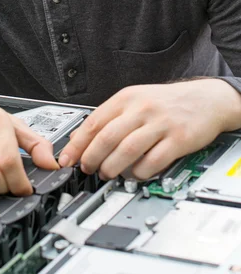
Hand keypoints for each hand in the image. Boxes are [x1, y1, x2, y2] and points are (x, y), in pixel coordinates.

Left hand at [58, 78, 240, 180]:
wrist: (205, 99)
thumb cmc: (166, 102)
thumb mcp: (135, 99)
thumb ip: (111, 117)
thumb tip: (82, 139)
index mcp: (126, 98)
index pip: (94, 122)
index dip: (77, 143)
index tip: (67, 158)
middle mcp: (141, 109)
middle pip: (107, 137)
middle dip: (91, 158)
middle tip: (86, 169)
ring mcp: (160, 124)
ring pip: (126, 150)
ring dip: (112, 167)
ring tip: (106, 174)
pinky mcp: (178, 140)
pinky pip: (153, 160)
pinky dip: (140, 172)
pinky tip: (135, 174)